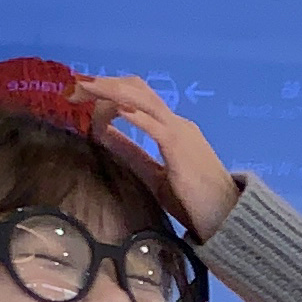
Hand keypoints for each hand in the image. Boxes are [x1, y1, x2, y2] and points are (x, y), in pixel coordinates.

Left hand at [76, 73, 238, 240]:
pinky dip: (134, 115)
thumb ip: (131, 153)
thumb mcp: (154, 174)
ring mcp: (180, 133)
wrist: (227, 217)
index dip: (109, 91)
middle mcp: (176, 123)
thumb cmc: (194, 201)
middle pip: (137, 90)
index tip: (82, 95)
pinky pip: (155, 126)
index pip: (137, 98)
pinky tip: (114, 109)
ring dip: (111, 92)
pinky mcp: (180, 150)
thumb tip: (101, 134)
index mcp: (171, 128)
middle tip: (75, 87)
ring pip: (142, 101)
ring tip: (86, 89)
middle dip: (104, 85)